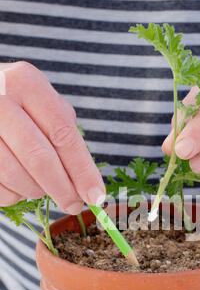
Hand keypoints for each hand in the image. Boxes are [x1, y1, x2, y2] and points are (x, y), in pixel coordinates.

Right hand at [0, 62, 104, 211]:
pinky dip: (14, 194)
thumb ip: (65, 135)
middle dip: (63, 190)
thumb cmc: (18, 104)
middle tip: (74, 206)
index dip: (83, 171)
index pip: (63, 135)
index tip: (96, 196)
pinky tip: (18, 184)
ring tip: (41, 187)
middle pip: (40, 158)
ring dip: (36, 191)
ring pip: (16, 175)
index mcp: (27, 83)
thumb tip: (88, 186)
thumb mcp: (43, 104)